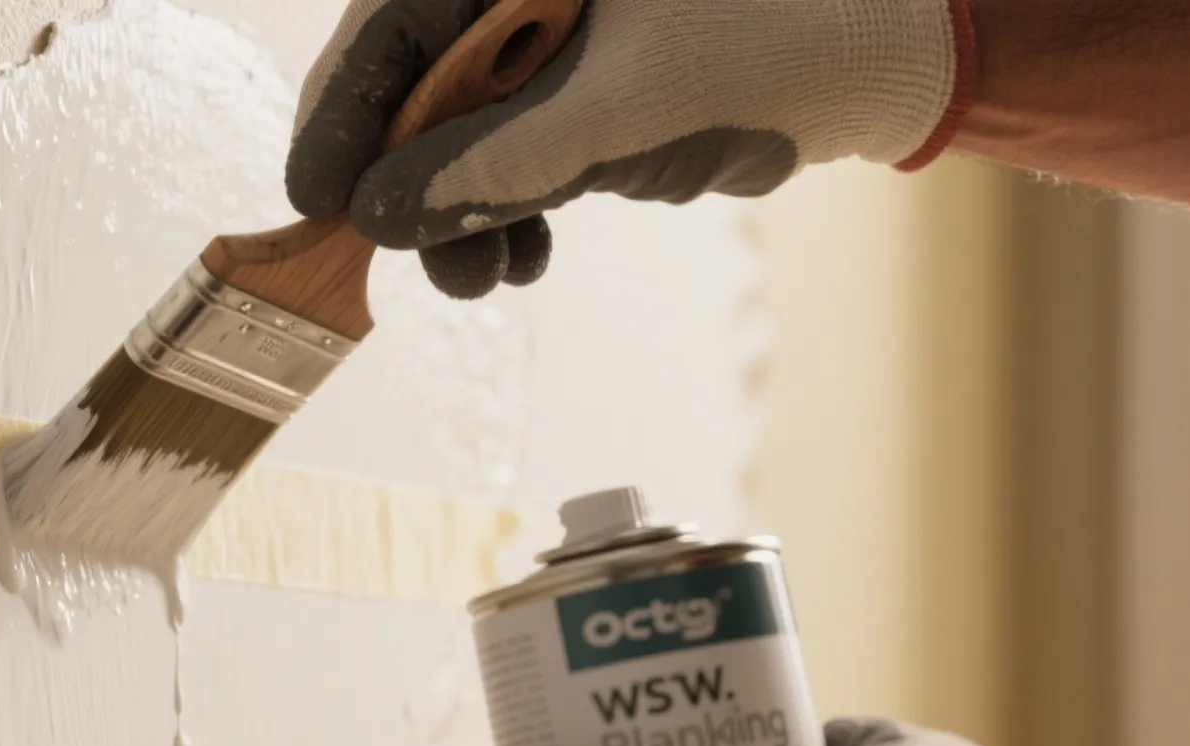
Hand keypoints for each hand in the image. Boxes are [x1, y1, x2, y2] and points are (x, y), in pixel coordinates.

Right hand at [289, 0, 974, 297]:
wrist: (874, 57)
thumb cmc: (762, 36)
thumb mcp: (614, 106)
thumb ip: (492, 160)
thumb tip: (382, 214)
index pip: (392, 24)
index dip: (345, 112)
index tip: (315, 197)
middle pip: (415, 84)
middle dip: (405, 180)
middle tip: (397, 257)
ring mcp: (551, 42)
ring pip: (461, 134)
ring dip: (460, 214)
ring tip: (481, 276)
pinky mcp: (583, 93)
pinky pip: (514, 157)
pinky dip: (508, 211)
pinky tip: (520, 256)